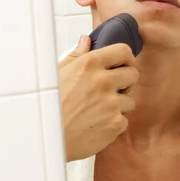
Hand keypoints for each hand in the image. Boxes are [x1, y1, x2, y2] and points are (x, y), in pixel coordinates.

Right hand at [59, 35, 137, 161]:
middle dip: (126, 81)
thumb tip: (86, 41)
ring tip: (98, 110)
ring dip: (119, 105)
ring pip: (130, 100)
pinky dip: (114, 123)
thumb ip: (76, 56)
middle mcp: (103, 81)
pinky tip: (98, 124)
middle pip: (133, 74)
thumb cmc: (48, 108)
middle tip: (113, 89)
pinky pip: (125, 119)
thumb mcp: (57, 74)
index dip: (125, 58)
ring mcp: (111, 103)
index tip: (123, 64)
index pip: (123, 51)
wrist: (46, 139)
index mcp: (89, 64)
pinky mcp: (115, 123)